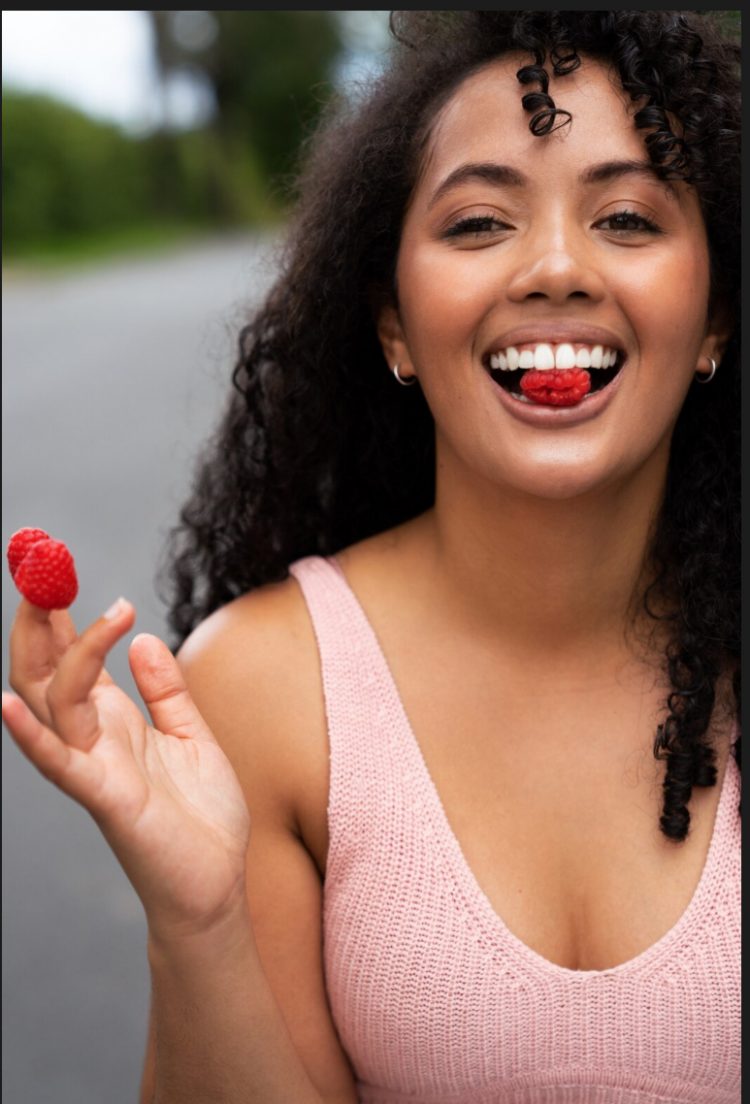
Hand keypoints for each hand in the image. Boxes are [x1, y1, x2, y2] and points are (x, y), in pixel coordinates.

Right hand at [3, 597, 250, 940]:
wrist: (218, 884)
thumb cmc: (203, 817)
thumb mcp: (193, 736)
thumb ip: (168, 690)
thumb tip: (146, 638)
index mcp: (115, 722)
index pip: (72, 659)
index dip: (59, 614)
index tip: (51, 565)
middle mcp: (94, 738)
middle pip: (47, 670)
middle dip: (36, 618)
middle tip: (38, 565)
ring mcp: (94, 766)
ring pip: (51, 701)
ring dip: (49, 649)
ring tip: (51, 599)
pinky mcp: (106, 798)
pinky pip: (60, 762)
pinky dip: (30, 734)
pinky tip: (6, 703)